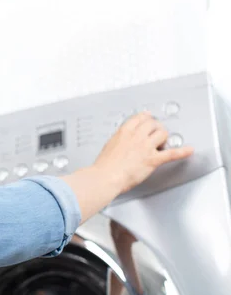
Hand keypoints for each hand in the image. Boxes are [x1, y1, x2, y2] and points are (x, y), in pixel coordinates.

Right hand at [61, 111, 193, 221]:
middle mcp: (136, 136)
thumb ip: (119, 140)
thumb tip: (123, 141)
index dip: (147, 118)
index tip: (149, 118)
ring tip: (163, 142)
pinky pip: (171, 153)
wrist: (105, 176)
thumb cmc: (104, 165)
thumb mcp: (109, 145)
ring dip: (164, 137)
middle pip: (153, 123)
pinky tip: (188, 150)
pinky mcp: (152, 159)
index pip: (140, 118)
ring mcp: (145, 147)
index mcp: (124, 132)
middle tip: (157, 132)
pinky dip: (182, 152)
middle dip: (156, 127)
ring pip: (162, 134)